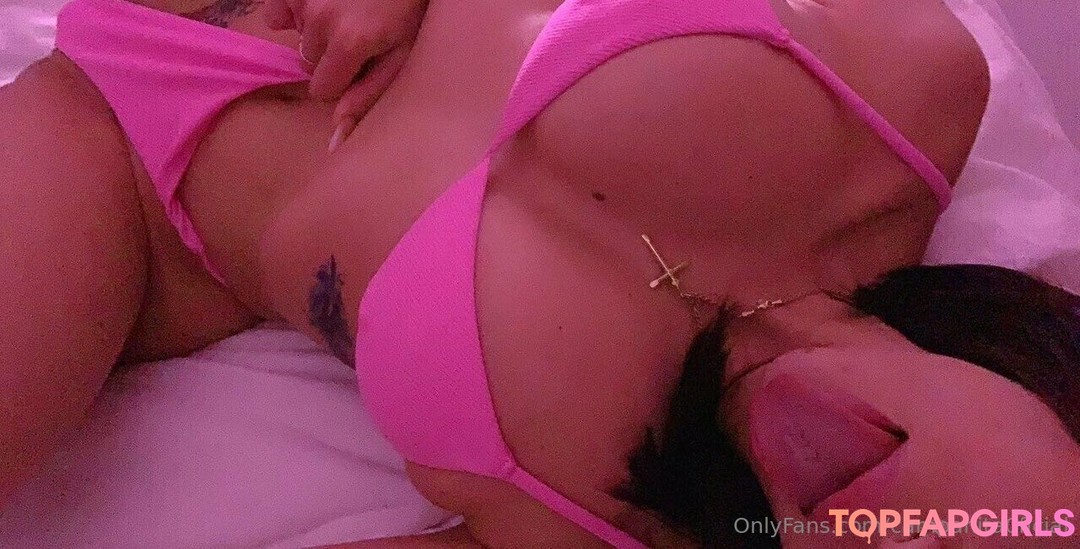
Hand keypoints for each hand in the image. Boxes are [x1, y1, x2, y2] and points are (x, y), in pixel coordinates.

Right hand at [265, 0, 427, 146]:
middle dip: (330, 55)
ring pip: (298, 37)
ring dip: (316, 31)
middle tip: (358, 33)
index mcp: (349, 42)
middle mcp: (320, 17)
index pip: (322, 89)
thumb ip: (367, 94)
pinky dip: (294, 11)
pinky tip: (322, 3)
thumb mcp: (400, 54)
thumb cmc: (408, 9)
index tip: (361, 62)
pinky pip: (276, 13)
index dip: (343, 79)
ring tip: (346, 13)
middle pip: (310, 62)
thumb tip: (335, 137)